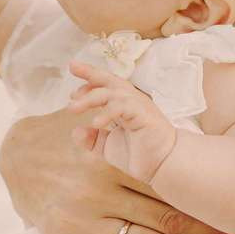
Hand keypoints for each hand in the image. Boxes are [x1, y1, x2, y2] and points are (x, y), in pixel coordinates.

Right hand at [0, 110, 234, 233]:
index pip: (171, 183)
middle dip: (207, 230)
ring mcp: (82, 219)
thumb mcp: (100, 119)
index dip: (206, 197)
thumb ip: (135, 124)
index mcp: (112, 158)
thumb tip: (188, 129)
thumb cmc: (67, 134)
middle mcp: (99, 190)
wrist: (13, 152)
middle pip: (165, 215)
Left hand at [67, 61, 178, 183]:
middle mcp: (131, 101)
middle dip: (91, 72)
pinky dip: (107, 113)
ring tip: (73, 108)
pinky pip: (123, 107)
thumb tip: (75, 131)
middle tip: (72, 67)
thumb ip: (92, 139)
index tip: (72, 92)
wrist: (163, 166)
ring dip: (91, 98)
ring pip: (113, 92)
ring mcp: (139, 106)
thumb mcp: (108, 147)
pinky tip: (95, 123)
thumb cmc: (140, 155)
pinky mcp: (144, 115)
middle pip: (110, 80)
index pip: (105, 87)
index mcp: (123, 105)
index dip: (89, 82)